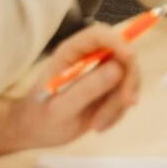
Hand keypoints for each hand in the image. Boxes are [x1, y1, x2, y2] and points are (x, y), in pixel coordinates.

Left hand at [7, 23, 142, 148]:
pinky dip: (117, 114)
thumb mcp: (60, 108)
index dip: (118, 41)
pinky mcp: (110, 89)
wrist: (36, 132)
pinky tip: (99, 125)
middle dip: (129, 79)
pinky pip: (126, 96)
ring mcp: (102, 73)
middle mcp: (90, 58)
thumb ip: (86, 88)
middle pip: (123, 55)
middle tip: (126, 103)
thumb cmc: (41, 117)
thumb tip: (118, 68)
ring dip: (118, 105)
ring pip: (128, 80)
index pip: (100, 35)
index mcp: (72, 53)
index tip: (130, 58)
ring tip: (97, 125)